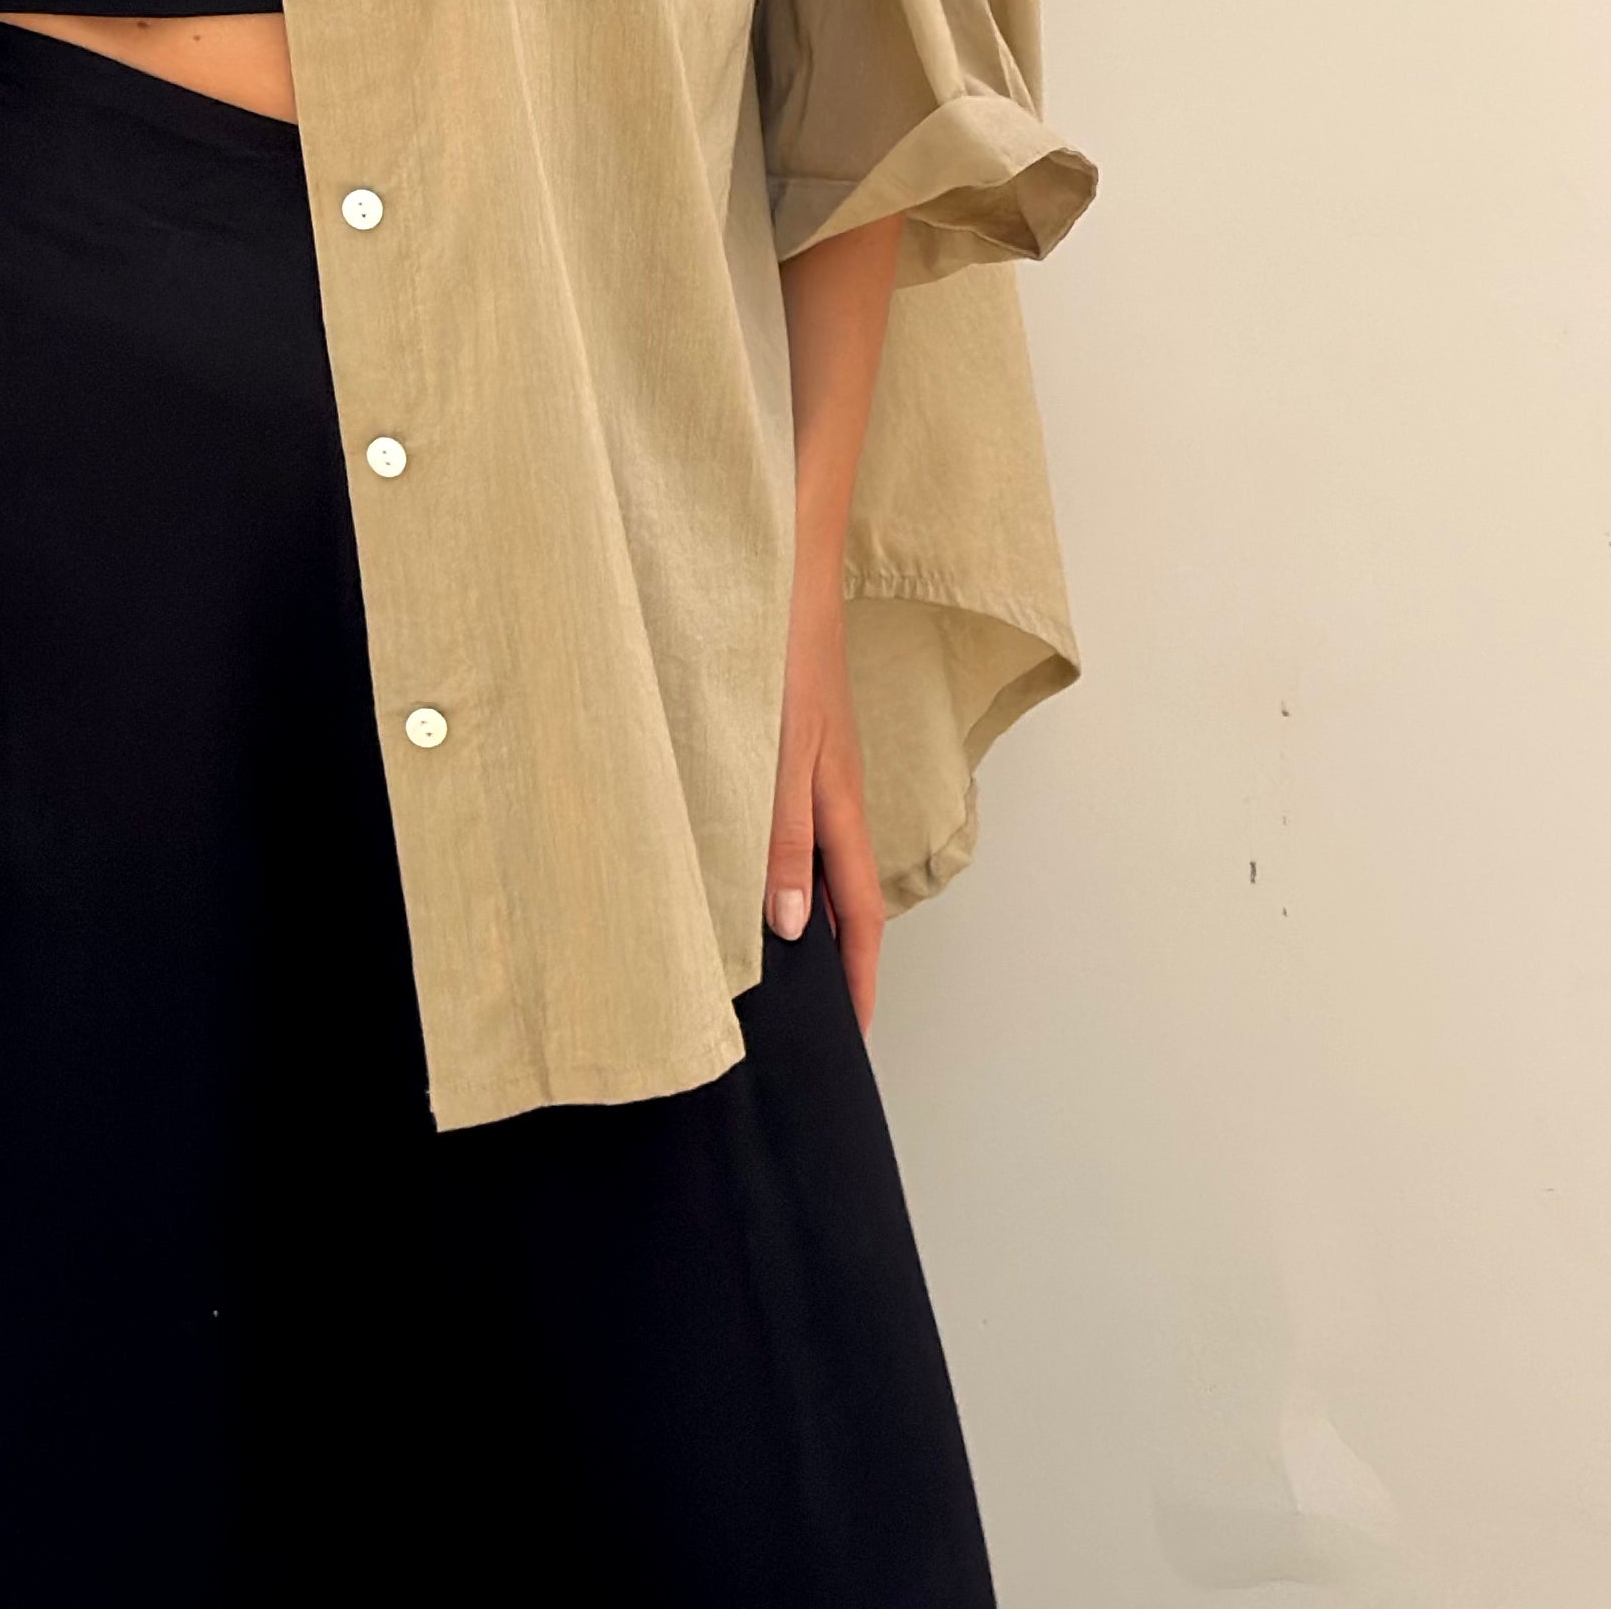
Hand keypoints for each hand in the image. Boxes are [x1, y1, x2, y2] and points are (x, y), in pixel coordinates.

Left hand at [764, 589, 884, 1033]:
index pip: (862, 916)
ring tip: (778, 967)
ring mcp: (816, 770)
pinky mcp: (791, 745)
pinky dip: (782, 864)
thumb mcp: (779, 757)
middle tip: (812, 1017)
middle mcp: (835, 795)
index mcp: (841, 807)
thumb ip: (783, 839)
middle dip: (838, 962)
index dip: (861, 980)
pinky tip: (748, 869)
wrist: (785, 572)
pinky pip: (794, 825)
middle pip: (846, 897)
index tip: (855, 1037)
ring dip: (807, 914)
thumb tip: (795, 929)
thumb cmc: (783, 655)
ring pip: (818, 862)